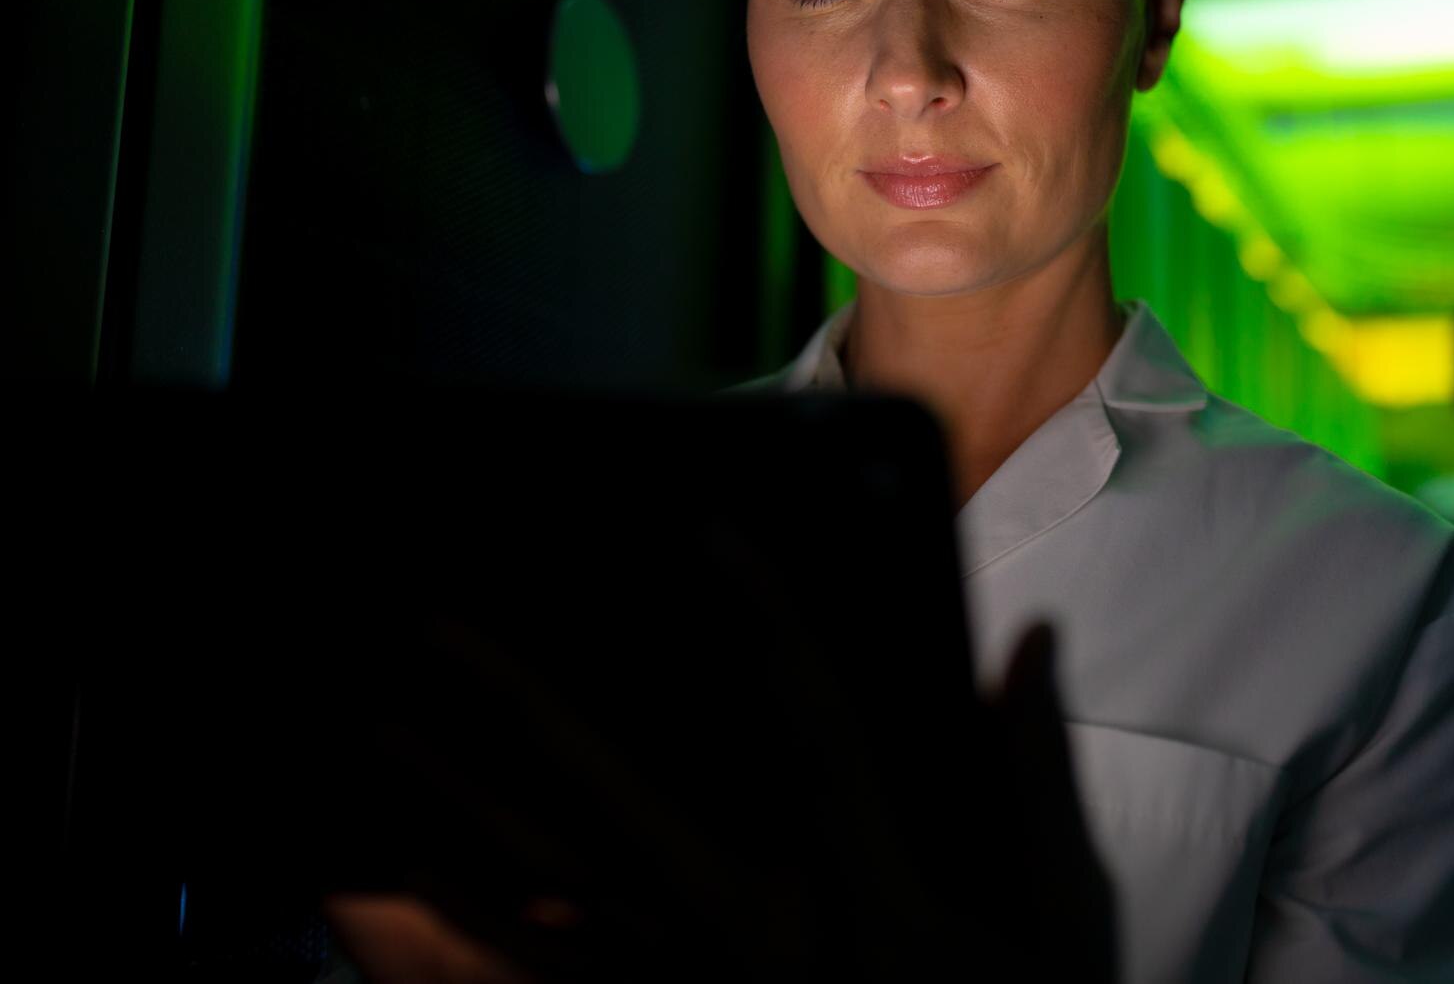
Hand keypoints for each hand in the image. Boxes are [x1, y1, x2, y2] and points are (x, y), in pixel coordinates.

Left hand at [322, 623, 1115, 983]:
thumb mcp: (1060, 928)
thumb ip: (1029, 781)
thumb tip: (1029, 641)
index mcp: (869, 896)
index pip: (814, 726)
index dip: (767, 618)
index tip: (709, 532)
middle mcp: (757, 943)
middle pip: (617, 801)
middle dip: (520, 704)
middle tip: (435, 624)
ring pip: (548, 891)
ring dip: (454, 800)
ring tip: (376, 722)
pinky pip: (534, 983)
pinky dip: (454, 929)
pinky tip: (392, 869)